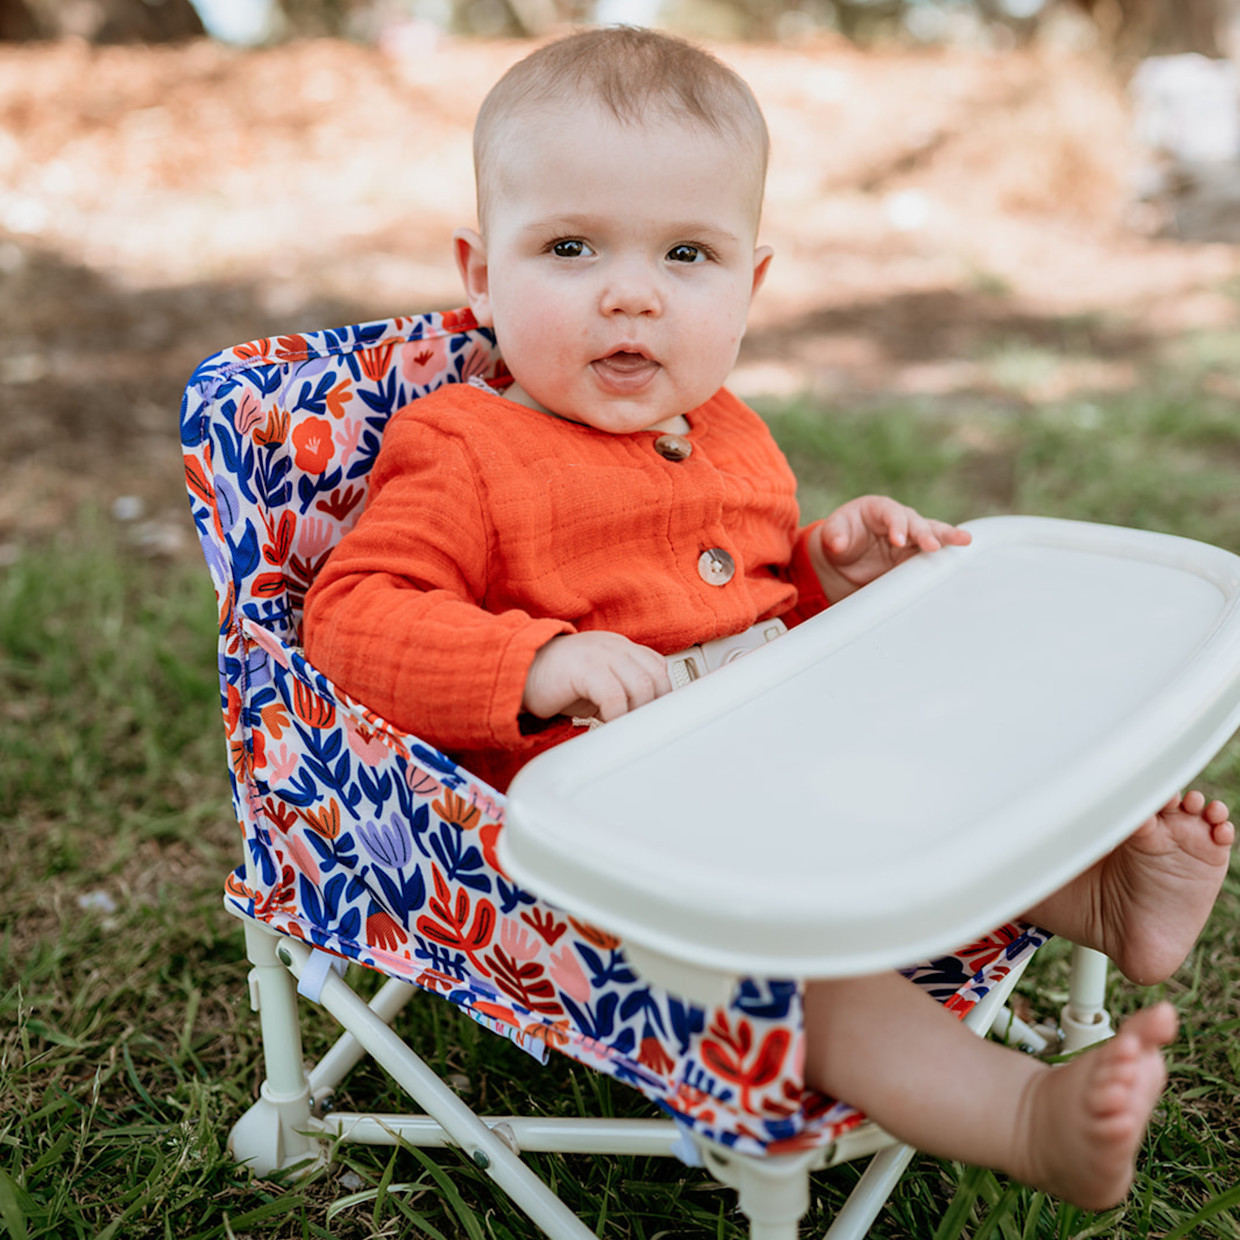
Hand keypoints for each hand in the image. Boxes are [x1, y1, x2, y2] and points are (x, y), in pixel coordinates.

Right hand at [523, 631, 671, 722]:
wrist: (519, 672)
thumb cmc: (557, 683)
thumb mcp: (598, 683)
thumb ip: (623, 690)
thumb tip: (645, 717)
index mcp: (620, 647)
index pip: (657, 667)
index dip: (662, 694)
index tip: (655, 718)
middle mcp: (614, 646)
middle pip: (654, 676)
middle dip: (653, 706)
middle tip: (639, 728)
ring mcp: (600, 654)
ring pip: (640, 685)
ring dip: (636, 713)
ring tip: (623, 728)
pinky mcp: (584, 667)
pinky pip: (614, 696)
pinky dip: (616, 716)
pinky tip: (605, 725)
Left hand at [812, 495, 970, 600]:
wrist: (844, 559)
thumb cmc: (840, 537)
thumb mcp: (833, 533)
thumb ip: (834, 535)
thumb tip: (838, 544)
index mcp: (879, 508)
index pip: (892, 514)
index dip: (896, 526)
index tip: (898, 541)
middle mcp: (900, 519)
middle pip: (916, 522)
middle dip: (924, 533)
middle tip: (931, 545)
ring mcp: (911, 536)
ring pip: (932, 533)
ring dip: (946, 537)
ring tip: (964, 540)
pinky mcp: (915, 554)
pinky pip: (934, 552)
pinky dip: (947, 553)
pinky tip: (963, 555)